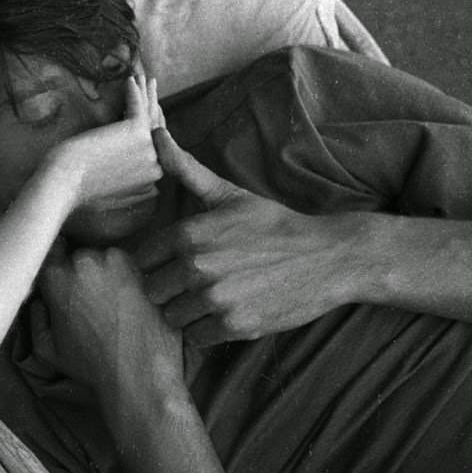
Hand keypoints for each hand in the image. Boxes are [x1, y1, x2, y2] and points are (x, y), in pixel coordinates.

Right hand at [36, 245, 183, 416]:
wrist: (139, 376)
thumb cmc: (92, 365)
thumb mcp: (46, 348)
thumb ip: (35, 315)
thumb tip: (40, 298)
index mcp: (56, 276)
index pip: (50, 252)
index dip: (57, 268)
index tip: (63, 282)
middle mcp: (86, 260)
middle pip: (79, 256)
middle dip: (82, 273)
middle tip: (89, 300)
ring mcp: (119, 261)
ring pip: (107, 260)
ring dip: (108, 274)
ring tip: (113, 305)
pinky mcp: (145, 269)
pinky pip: (132, 268)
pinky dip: (131, 280)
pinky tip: (132, 305)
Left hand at [41, 71, 163, 208]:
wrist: (65, 181)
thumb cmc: (79, 189)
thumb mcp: (112, 190)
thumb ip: (131, 186)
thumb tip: (141, 183)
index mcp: (152, 177)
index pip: (156, 144)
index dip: (153, 124)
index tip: (151, 110)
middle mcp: (156, 163)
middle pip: (155, 126)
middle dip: (153, 104)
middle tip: (151, 88)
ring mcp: (149, 147)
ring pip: (148, 113)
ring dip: (147, 91)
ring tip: (142, 77)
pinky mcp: (137, 131)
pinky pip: (137, 105)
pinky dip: (134, 91)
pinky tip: (129, 79)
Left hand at [134, 128, 363, 344]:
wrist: (330, 257)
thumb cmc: (275, 225)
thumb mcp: (229, 194)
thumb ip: (186, 170)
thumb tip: (155, 134)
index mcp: (189, 233)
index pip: (141, 260)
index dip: (157, 263)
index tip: (177, 263)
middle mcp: (196, 266)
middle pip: (152, 292)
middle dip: (169, 290)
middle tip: (195, 284)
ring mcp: (214, 298)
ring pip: (172, 317)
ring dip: (187, 312)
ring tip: (213, 298)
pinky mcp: (234, 326)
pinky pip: (196, 337)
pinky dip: (207, 330)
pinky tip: (227, 313)